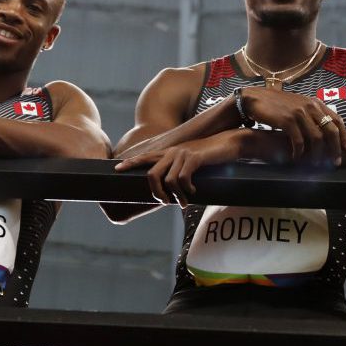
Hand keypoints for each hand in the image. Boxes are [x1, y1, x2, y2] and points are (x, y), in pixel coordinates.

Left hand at [115, 133, 243, 206]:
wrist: (229, 143)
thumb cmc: (211, 156)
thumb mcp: (192, 162)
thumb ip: (180, 171)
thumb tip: (172, 189)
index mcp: (170, 152)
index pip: (145, 157)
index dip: (131, 163)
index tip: (116, 169)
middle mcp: (172, 152)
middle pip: (151, 174)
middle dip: (156, 193)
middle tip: (165, 203)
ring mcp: (182, 154)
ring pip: (167, 181)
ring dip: (175, 197)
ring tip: (183, 203)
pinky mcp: (193, 158)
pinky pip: (182, 179)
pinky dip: (187, 190)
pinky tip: (193, 192)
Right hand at [240, 86, 345, 164]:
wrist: (255, 98)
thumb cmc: (276, 104)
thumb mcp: (297, 103)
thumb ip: (310, 113)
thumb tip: (322, 128)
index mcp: (314, 102)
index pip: (336, 119)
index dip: (344, 135)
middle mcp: (310, 106)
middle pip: (330, 130)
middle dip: (335, 148)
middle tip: (336, 161)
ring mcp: (299, 113)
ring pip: (316, 138)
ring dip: (317, 154)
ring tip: (315, 163)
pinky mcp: (288, 120)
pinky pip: (299, 141)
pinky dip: (300, 152)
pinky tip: (297, 158)